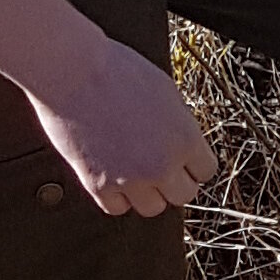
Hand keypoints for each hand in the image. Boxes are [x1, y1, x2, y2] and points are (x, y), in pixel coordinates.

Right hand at [34, 28, 217, 218]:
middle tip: (159, 163)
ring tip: (135, 170)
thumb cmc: (117, 71)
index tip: (183, 157)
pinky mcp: (98, 186)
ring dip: (147, 192)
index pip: (206, 171)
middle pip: (183, 195)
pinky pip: (117, 208)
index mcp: (185, 138)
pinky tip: (112, 175)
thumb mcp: (165, 92)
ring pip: (153, 208)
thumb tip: (182, 146)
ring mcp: (130, 179)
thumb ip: (179, 125)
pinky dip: (116, 196)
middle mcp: (162, 165)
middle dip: (174, 180)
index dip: (194, 162)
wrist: (73, 73)